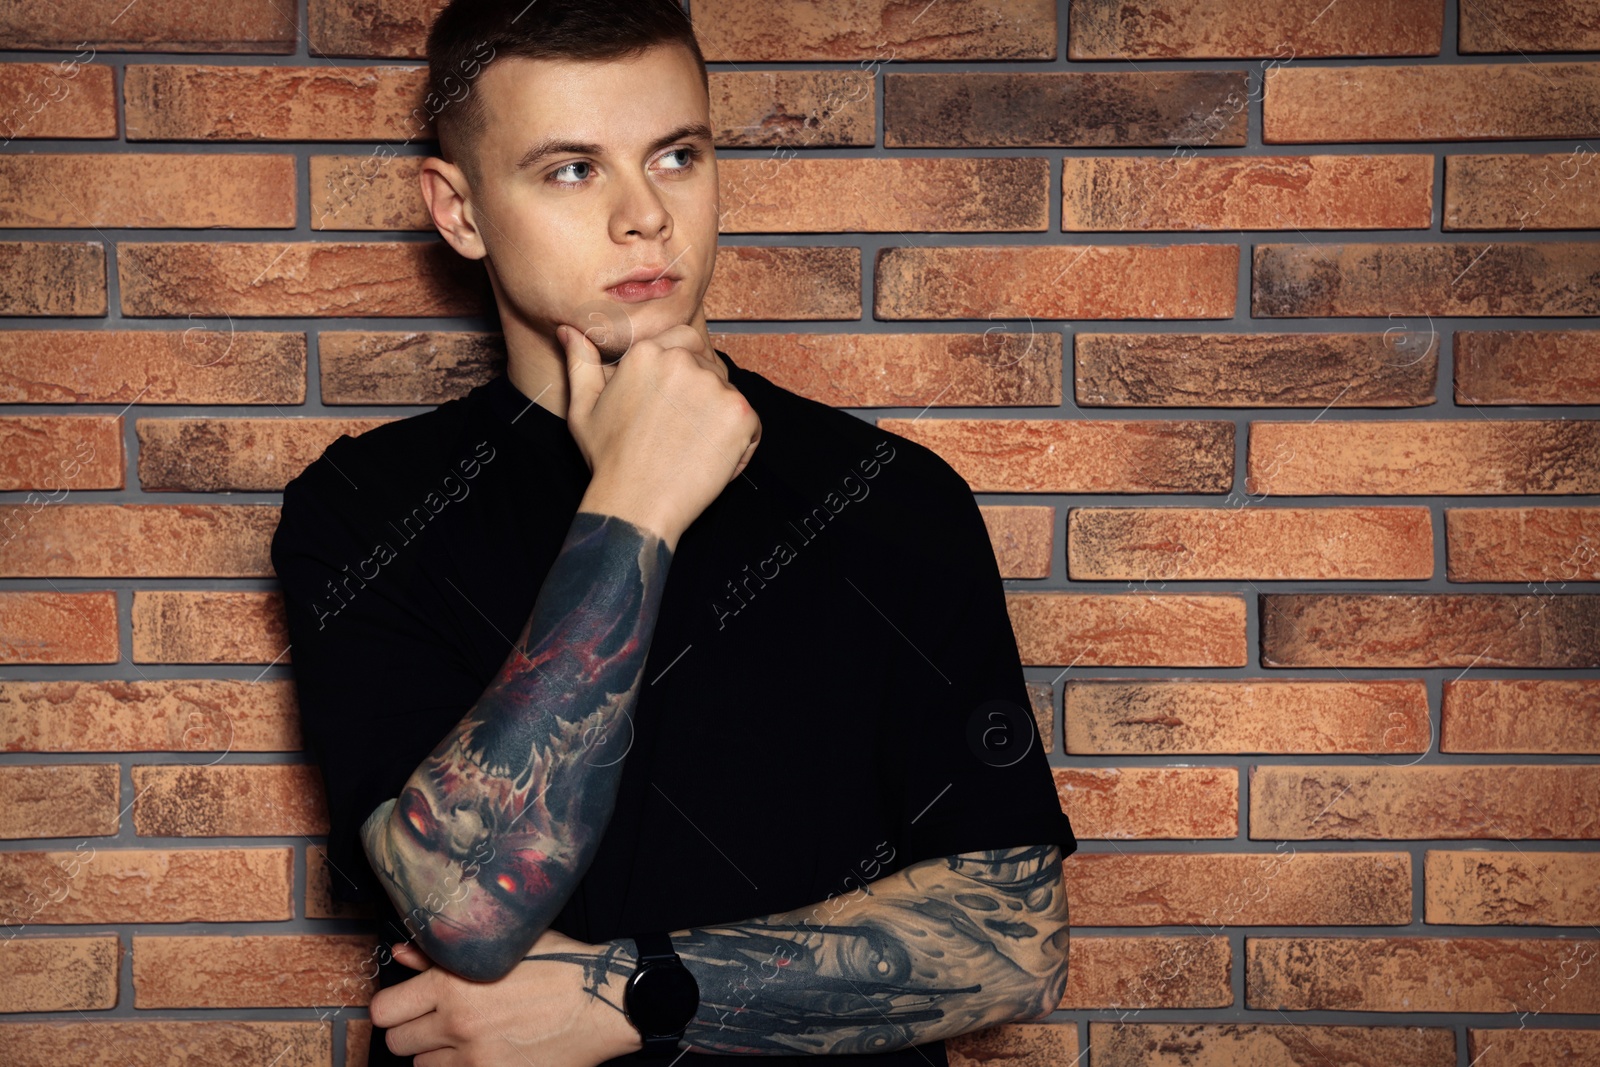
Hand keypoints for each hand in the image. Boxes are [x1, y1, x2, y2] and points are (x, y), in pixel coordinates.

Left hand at [372, 927, 641, 1066]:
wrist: (602, 1002)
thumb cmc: (559, 966)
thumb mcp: (503, 946)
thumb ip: (443, 953)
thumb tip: (402, 951)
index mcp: (452, 983)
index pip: (385, 1010)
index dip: (394, 1006)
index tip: (408, 1004)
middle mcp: (456, 1023)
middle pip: (397, 1043)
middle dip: (412, 1031)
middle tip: (435, 1021)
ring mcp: (474, 1058)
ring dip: (436, 1055)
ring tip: (465, 1038)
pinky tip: (484, 1053)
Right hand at [558, 321, 760, 548]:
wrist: (636, 503)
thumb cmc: (608, 459)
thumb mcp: (583, 408)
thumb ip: (581, 363)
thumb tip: (570, 330)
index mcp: (647, 352)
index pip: (685, 340)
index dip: (685, 371)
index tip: (675, 403)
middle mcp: (682, 361)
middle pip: (709, 367)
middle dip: (702, 395)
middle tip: (681, 433)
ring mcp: (714, 386)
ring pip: (729, 396)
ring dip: (719, 420)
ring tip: (691, 451)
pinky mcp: (739, 414)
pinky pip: (751, 424)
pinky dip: (739, 445)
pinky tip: (710, 463)